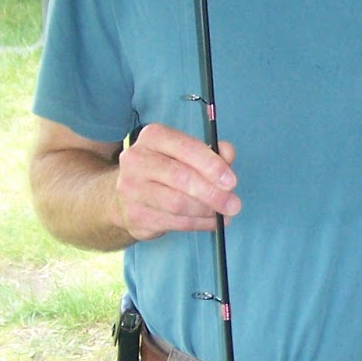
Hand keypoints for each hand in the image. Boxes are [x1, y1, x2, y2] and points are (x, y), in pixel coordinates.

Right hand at [115, 125, 238, 240]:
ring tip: (223, 214)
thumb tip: (228, 152)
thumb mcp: (187, 155)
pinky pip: (174, 222)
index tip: (232, 182)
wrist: (127, 198)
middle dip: (212, 193)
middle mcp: (136, 159)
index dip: (211, 165)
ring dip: (206, 211)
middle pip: (181, 177)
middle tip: (234, 205)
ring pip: (177, 203)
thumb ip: (211, 153)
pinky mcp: (135, 215)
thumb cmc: (165, 171)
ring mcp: (131, 188)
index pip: (185, 147)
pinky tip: (211, 222)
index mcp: (152, 137)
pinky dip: (198, 224)